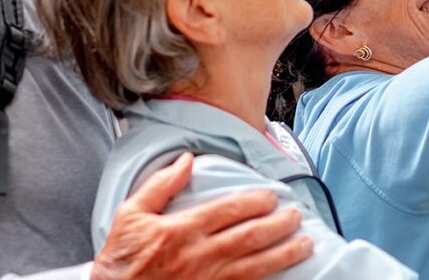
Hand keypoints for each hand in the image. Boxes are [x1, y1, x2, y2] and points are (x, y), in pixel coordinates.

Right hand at [92, 153, 312, 279]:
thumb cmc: (122, 259)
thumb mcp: (131, 214)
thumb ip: (161, 185)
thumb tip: (187, 160)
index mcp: (182, 230)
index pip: (230, 210)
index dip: (256, 202)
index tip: (273, 196)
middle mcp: (199, 256)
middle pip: (250, 237)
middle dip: (279, 225)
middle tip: (296, 216)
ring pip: (256, 266)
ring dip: (284, 254)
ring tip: (306, 243)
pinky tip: (284, 275)